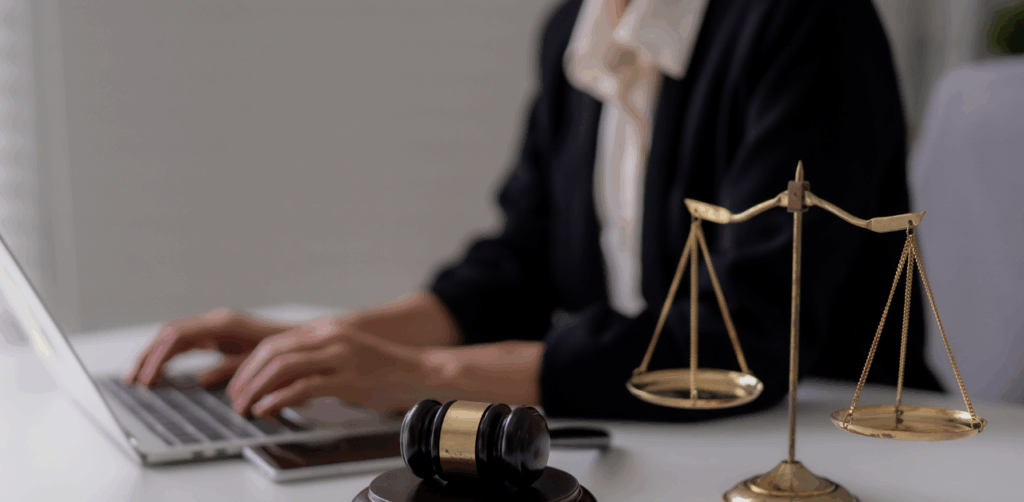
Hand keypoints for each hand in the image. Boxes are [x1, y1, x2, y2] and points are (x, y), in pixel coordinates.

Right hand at [124, 308, 297, 386]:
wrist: (308, 340)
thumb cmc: (288, 350)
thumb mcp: (259, 363)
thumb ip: (230, 369)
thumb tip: (200, 379)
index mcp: (224, 324)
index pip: (178, 335)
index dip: (157, 357)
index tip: (145, 379)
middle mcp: (217, 321)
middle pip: (170, 334)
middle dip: (148, 356)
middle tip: (132, 381)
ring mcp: (217, 327)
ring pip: (175, 338)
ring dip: (155, 357)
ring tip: (140, 380)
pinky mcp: (219, 336)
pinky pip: (186, 343)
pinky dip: (169, 357)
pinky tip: (161, 375)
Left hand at [225, 316, 438, 416]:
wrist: (418, 371)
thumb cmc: (382, 368)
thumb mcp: (344, 354)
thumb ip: (316, 359)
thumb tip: (281, 379)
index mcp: (326, 329)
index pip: (274, 343)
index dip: (249, 366)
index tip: (239, 386)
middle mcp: (330, 336)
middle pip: (272, 351)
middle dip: (246, 378)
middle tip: (235, 399)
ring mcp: (340, 356)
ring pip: (283, 366)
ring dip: (257, 388)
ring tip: (246, 407)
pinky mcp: (349, 378)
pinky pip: (305, 386)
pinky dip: (280, 398)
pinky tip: (268, 408)